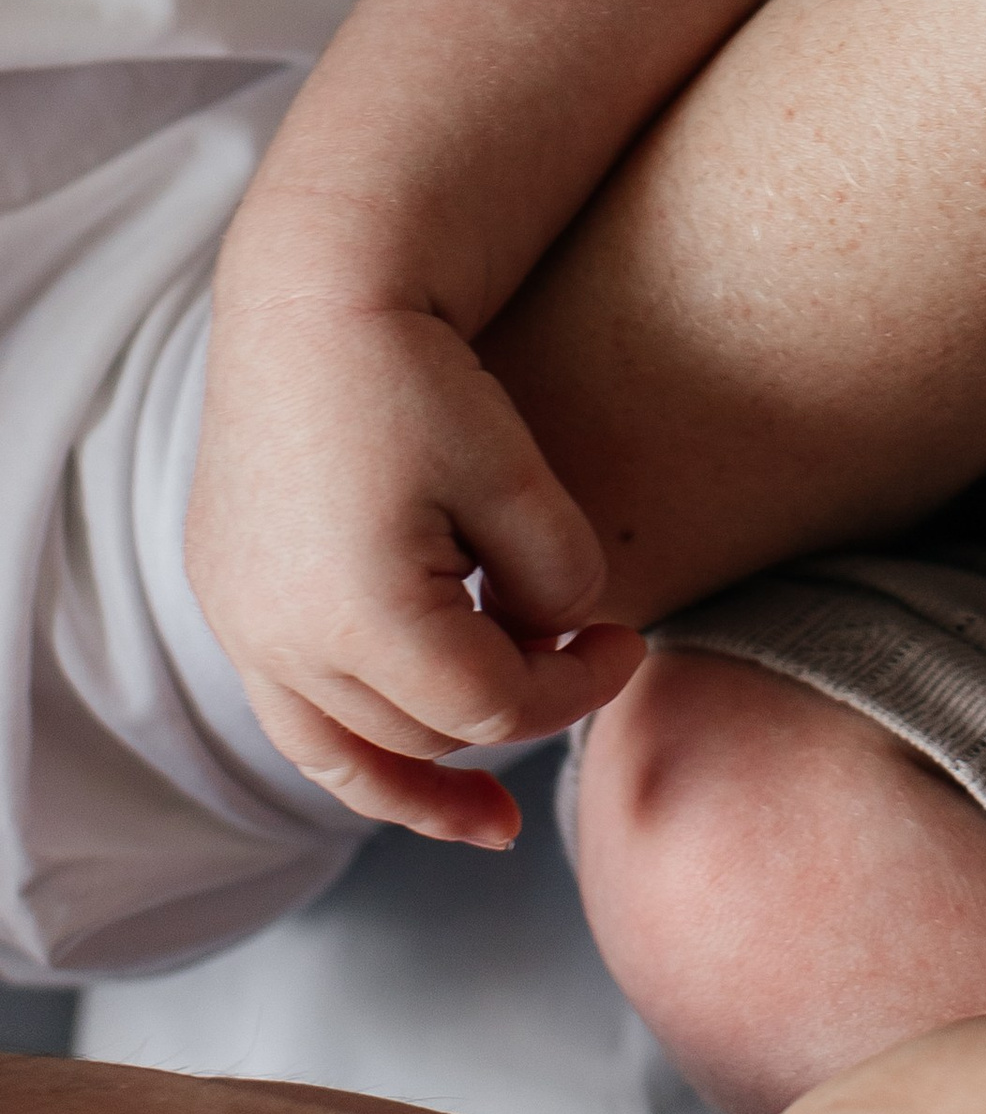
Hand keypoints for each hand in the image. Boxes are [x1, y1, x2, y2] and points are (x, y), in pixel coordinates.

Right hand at [187, 284, 644, 847]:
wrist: (314, 290)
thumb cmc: (421, 373)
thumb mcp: (515, 474)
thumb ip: (554, 576)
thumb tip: (559, 635)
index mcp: (363, 620)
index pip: (493, 707)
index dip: (575, 688)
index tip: (629, 643)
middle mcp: (282, 644)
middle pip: (424, 729)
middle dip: (516, 709)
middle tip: (588, 662)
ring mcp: (242, 626)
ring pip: (339, 752)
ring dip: (419, 785)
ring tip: (489, 823)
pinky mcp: (228, 597)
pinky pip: (292, 711)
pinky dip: (353, 749)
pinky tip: (405, 769)